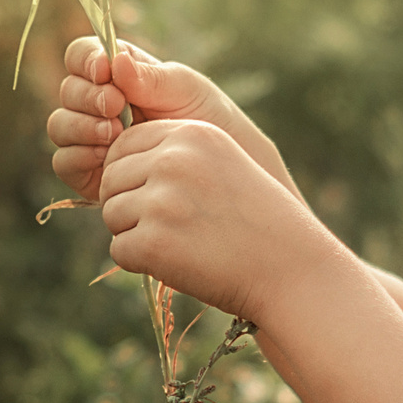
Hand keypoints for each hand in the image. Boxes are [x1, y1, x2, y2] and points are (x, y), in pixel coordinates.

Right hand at [45, 37, 240, 201]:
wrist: (218, 169)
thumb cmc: (205, 119)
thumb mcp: (184, 88)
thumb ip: (148, 76)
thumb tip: (115, 60)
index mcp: (116, 73)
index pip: (80, 55)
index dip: (85, 60)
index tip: (105, 71)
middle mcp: (96, 104)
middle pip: (68, 90)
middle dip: (89, 96)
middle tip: (117, 106)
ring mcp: (90, 138)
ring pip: (59, 125)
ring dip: (82, 126)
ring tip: (116, 132)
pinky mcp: (88, 172)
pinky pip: (64, 161)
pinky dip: (80, 156)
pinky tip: (109, 156)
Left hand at [94, 117, 333, 321]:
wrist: (292, 270)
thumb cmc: (258, 221)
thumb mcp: (222, 164)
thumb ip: (175, 154)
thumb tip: (114, 164)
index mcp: (192, 133)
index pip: (124, 144)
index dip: (131, 174)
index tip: (157, 197)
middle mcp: (173, 160)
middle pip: (111, 179)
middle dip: (128, 204)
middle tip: (167, 227)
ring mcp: (162, 202)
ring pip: (111, 214)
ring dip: (134, 234)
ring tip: (180, 244)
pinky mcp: (153, 243)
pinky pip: (119, 250)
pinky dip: (141, 263)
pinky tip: (179, 263)